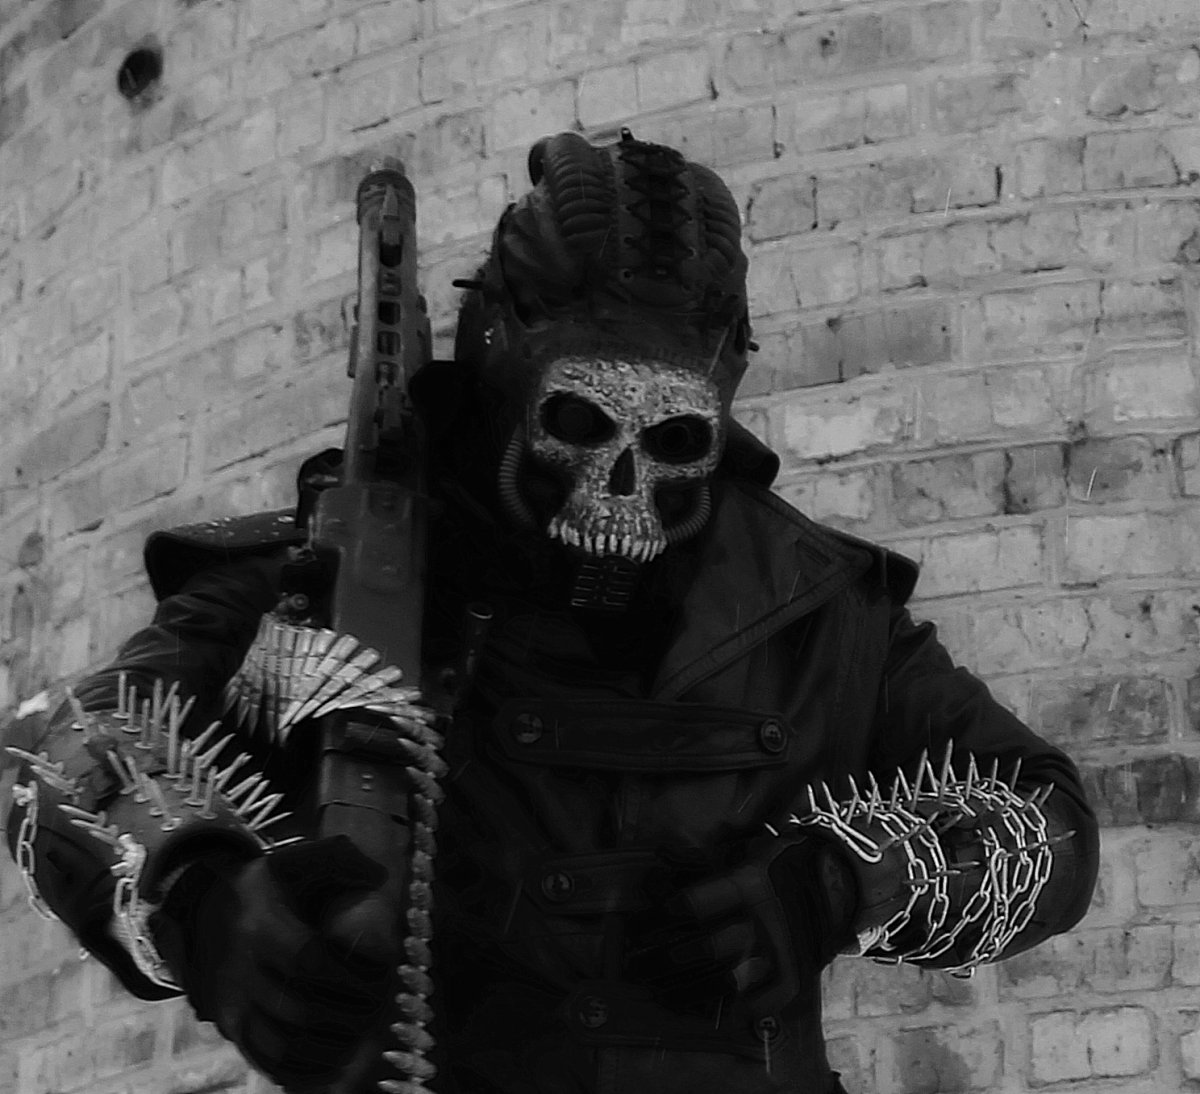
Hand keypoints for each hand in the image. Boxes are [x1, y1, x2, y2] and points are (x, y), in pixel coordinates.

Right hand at [150, 835, 400, 1093]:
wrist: (203, 908)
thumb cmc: (267, 885)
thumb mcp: (297, 860)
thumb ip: (340, 860)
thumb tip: (379, 878)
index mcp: (259, 925)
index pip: (310, 963)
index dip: (351, 977)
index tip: (381, 977)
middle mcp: (239, 969)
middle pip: (301, 1010)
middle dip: (348, 1017)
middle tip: (378, 1009)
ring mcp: (229, 1003)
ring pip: (283, 1045)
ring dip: (331, 1048)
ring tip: (362, 1035)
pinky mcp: (227, 1026)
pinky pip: (264, 1061)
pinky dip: (302, 1069)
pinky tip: (333, 1062)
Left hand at [623, 835, 858, 1018]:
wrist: (832, 884)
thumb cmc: (773, 867)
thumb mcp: (739, 855)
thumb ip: (698, 863)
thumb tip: (656, 862)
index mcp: (749, 883)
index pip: (696, 903)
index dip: (666, 913)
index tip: (648, 921)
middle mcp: (764, 920)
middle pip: (707, 948)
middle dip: (668, 960)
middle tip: (640, 967)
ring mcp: (780, 952)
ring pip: (729, 981)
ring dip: (691, 991)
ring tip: (662, 994)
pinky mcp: (794, 977)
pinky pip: (761, 1004)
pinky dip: (734, 1010)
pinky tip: (707, 1009)